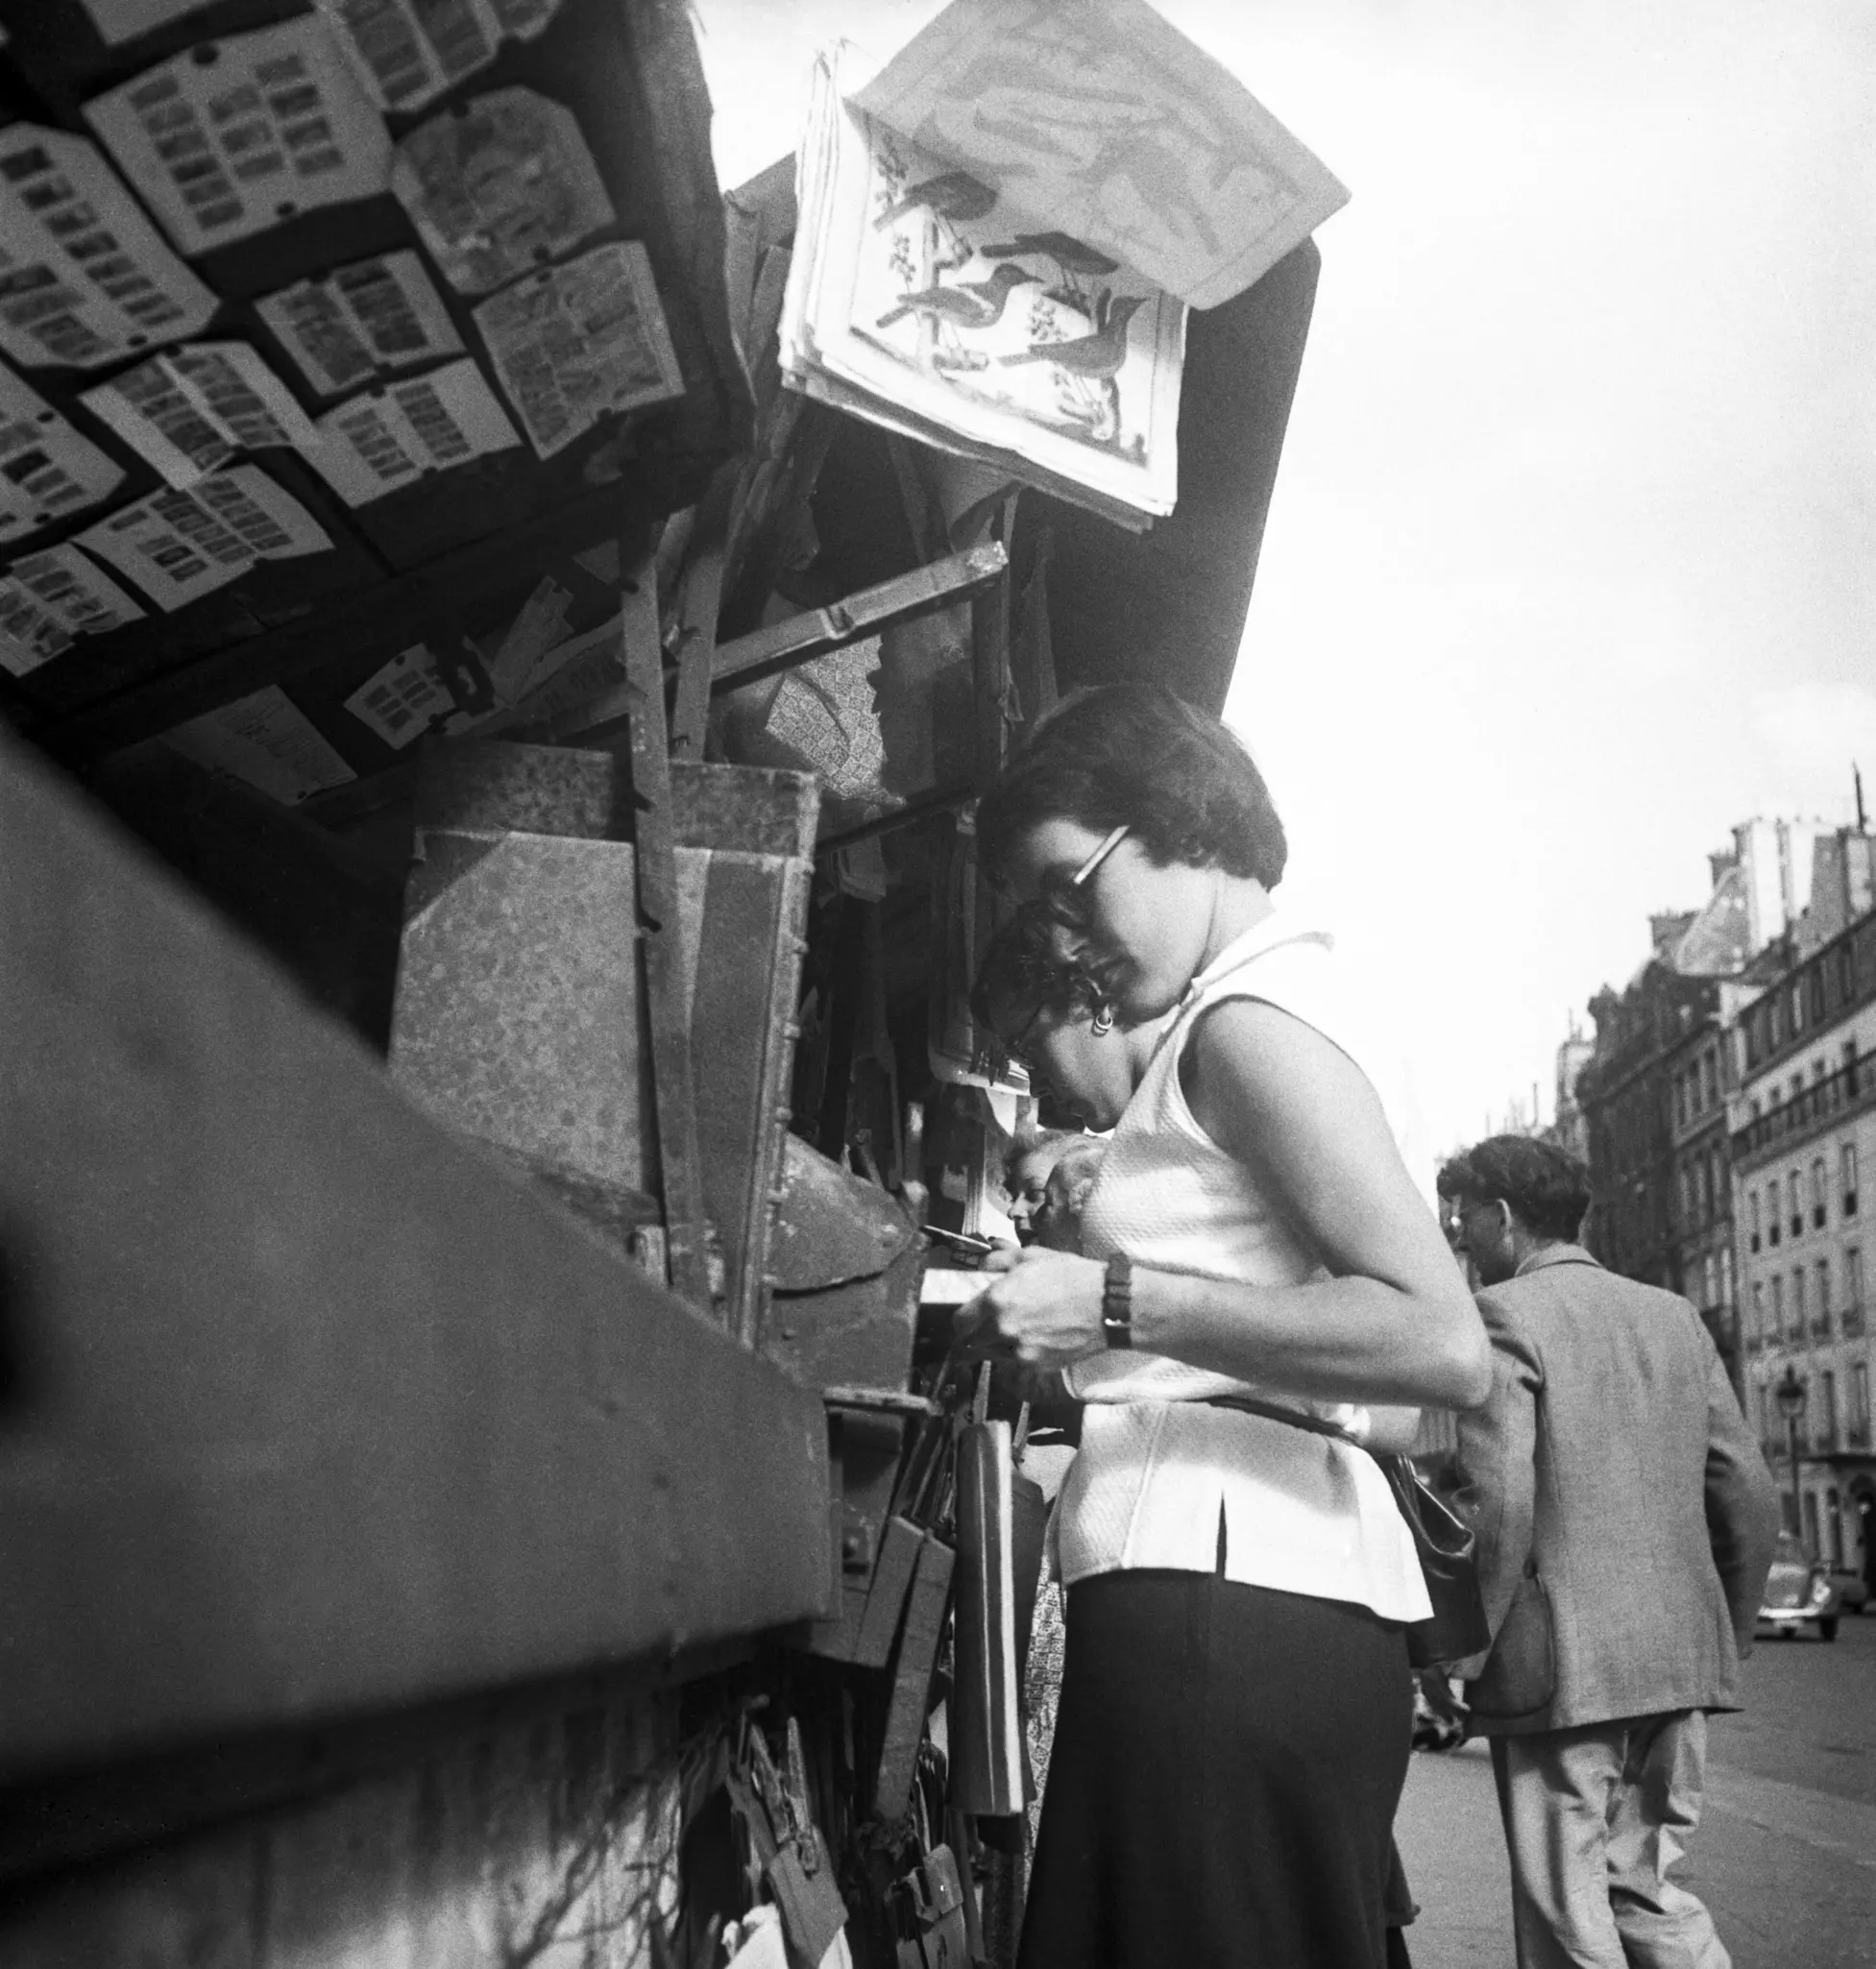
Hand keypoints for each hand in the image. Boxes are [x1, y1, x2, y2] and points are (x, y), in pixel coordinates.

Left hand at [955, 1245, 1107, 1369]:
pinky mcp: (1037, 1365)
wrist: (1107, 1306)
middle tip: (983, 1328)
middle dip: (974, 1335)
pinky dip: (1018, 1354)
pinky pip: (1016, 1362)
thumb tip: (984, 1263)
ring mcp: (1020, 1351)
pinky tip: (1034, 1338)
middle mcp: (1003, 1329)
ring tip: (1010, 1333)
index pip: (960, 1321)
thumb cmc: (1073, 1277)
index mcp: (997, 1300)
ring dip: (993, 1346)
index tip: (966, 1320)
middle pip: (970, 1343)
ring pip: (992, 1355)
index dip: (961, 1320)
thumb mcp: (1033, 1257)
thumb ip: (1000, 1260)